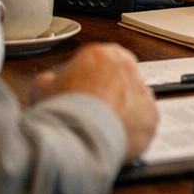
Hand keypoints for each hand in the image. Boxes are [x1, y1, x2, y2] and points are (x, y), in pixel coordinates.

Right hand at [33, 43, 157, 163]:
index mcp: (102, 55)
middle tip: (95, 110)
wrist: (79, 137)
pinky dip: (133, 130)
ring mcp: (143, 92)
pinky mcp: (152, 115)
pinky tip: (115, 137)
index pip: (101, 60)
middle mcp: (128, 69)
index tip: (86, 89)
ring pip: (135, 100)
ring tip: (103, 128)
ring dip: (123, 111)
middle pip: (121, 79)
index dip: (92, 77)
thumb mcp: (41, 88)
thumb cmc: (62, 111)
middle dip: (110, 92)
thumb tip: (48, 81)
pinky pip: (144, 122)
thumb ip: (48, 80)